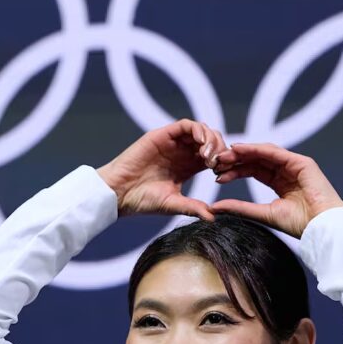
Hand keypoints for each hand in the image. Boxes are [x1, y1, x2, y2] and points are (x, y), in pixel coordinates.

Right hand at [97, 119, 225, 219]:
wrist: (119, 193)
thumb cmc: (142, 201)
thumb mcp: (172, 203)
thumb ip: (192, 207)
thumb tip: (213, 218)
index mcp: (186, 167)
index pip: (213, 157)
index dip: (222, 162)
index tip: (222, 174)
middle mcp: (181, 152)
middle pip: (210, 141)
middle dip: (219, 150)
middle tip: (218, 164)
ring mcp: (172, 142)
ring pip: (201, 131)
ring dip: (211, 140)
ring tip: (209, 157)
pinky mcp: (163, 135)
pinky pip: (186, 125)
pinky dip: (198, 131)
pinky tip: (201, 145)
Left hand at [211, 143, 342, 237]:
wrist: (322, 228)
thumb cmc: (298, 225)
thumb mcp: (263, 213)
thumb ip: (239, 208)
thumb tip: (213, 207)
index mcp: (280, 183)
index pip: (253, 171)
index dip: (235, 171)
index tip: (216, 176)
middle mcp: (287, 171)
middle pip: (257, 160)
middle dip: (235, 160)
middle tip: (215, 163)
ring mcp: (295, 165)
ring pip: (264, 153)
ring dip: (243, 152)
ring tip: (224, 156)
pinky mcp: (302, 163)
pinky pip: (276, 152)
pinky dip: (257, 149)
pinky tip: (240, 149)